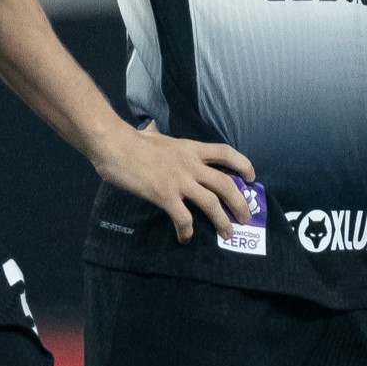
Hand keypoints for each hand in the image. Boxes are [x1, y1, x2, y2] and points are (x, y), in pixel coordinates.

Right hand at [97, 120, 254, 241]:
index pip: (226, 153)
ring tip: (227, 234)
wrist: (114, 145)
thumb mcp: (152, 135)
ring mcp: (180, 181)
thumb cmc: (130, 140)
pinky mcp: (165, 195)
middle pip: (226, 184)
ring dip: (222, 222)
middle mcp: (191, 165)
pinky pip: (183, 217)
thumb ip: (157, 135)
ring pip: (212, 203)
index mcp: (191, 149)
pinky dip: (187, 230)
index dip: (243, 164)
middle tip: (246, 218)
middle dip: (240, 203)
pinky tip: (185, 237)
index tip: (252, 177)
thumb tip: (151, 128)